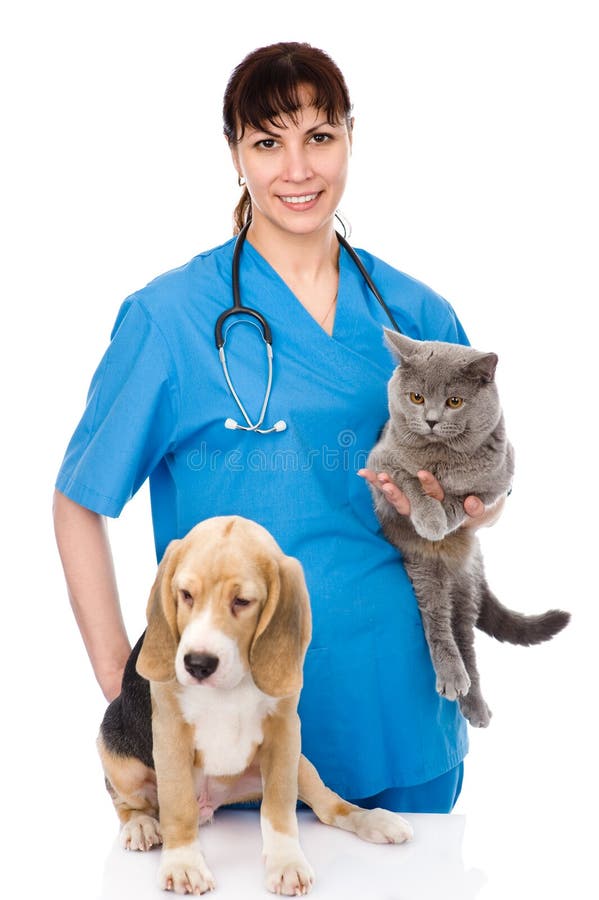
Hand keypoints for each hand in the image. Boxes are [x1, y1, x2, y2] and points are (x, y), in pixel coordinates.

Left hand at [357, 469, 502, 528]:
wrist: (459, 508)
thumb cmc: (468, 505)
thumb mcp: (474, 509)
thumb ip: (475, 508)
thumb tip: (472, 503)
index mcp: (439, 511)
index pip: (433, 499)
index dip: (428, 487)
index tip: (423, 474)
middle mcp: (422, 509)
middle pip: (407, 504)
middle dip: (396, 494)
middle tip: (386, 483)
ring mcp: (410, 503)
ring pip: (394, 497)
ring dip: (382, 487)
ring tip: (372, 475)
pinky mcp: (402, 495)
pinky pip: (387, 488)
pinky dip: (375, 481)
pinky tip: (362, 472)